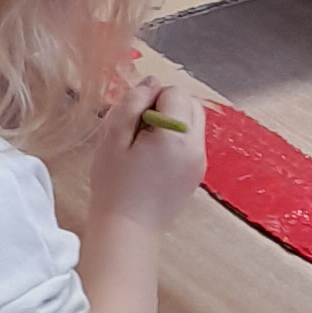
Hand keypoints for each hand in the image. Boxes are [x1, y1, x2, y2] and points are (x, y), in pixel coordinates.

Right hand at [90, 58, 206, 231]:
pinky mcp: (196, 174)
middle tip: (138, 129)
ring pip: (193, 123)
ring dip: (172, 123)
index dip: (150, 99)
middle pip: (191, 105)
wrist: (127, 230)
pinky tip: (151, 160)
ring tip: (144, 145)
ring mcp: (199, 163)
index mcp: (176, 137)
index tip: (132, 120)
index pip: (174, 93)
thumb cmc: (114, 185)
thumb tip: (151, 82)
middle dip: (166, 107)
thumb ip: (132, 104)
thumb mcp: (112, 138)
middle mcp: (196, 148)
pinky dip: (175, 140)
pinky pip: (191, 143)